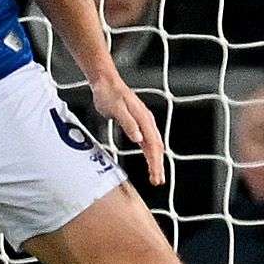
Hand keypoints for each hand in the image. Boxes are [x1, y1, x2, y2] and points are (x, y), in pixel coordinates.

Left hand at [87, 67, 166, 186]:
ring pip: (153, 145)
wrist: (106, 82)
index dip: (156, 162)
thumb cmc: (109, 94)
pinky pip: (147, 141)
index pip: (153, 144)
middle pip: (156, 147)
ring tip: (156, 176)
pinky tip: (151, 161)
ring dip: (155, 161)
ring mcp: (143, 122)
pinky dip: (150, 153)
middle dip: (158, 165)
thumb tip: (138, 138)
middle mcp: (147, 121)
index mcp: (144, 118)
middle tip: (158, 181)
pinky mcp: (137, 124)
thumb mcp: (116, 108)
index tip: (156, 176)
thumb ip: (128, 123)